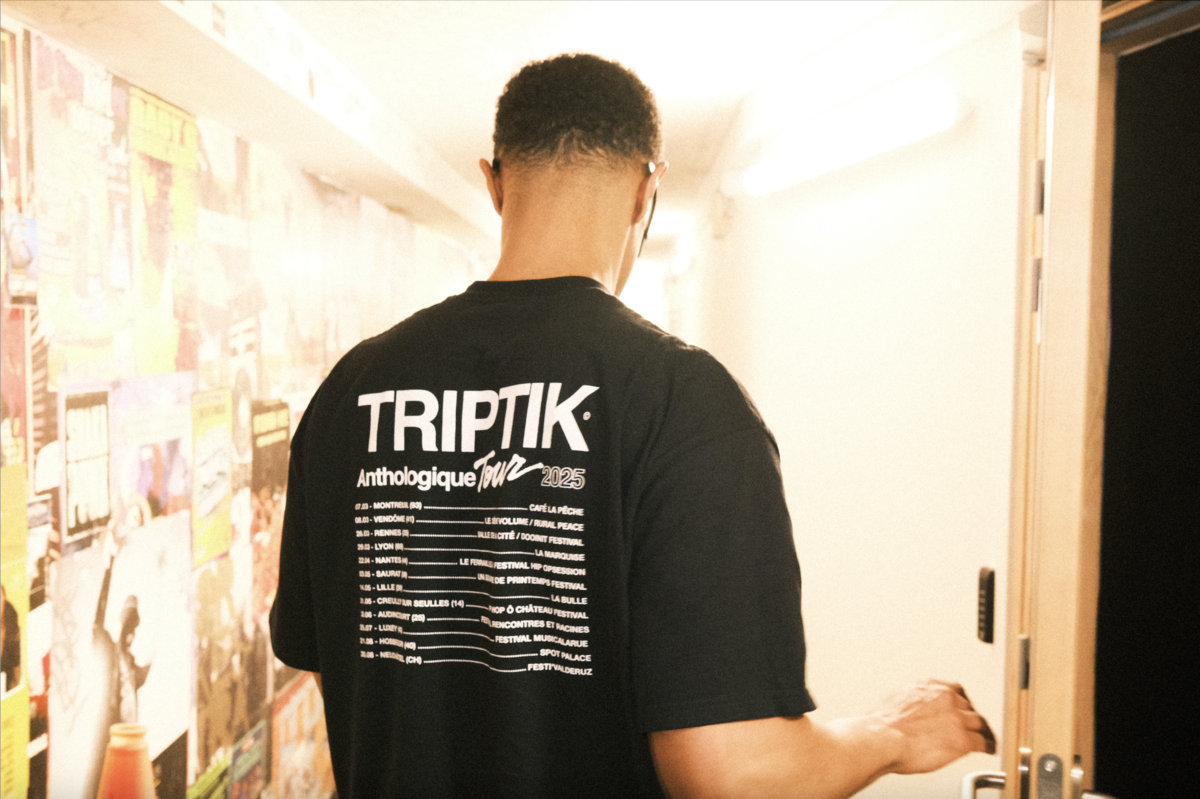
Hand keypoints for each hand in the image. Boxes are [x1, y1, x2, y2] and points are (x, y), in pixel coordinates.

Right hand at [871, 679, 995, 774]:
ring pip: (979, 723)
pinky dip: (987, 746)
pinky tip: (988, 750)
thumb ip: (911, 702)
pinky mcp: (962, 739)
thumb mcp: (895, 701)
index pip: (954, 690)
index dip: (960, 703)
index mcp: (929, 687)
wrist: (882, 739)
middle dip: (970, 717)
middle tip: (972, 727)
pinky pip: (983, 742)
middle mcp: (945, 698)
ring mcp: (956, 718)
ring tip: (987, 738)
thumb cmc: (881, 726)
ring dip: (982, 731)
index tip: (961, 709)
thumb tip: (910, 710)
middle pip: (968, 707)